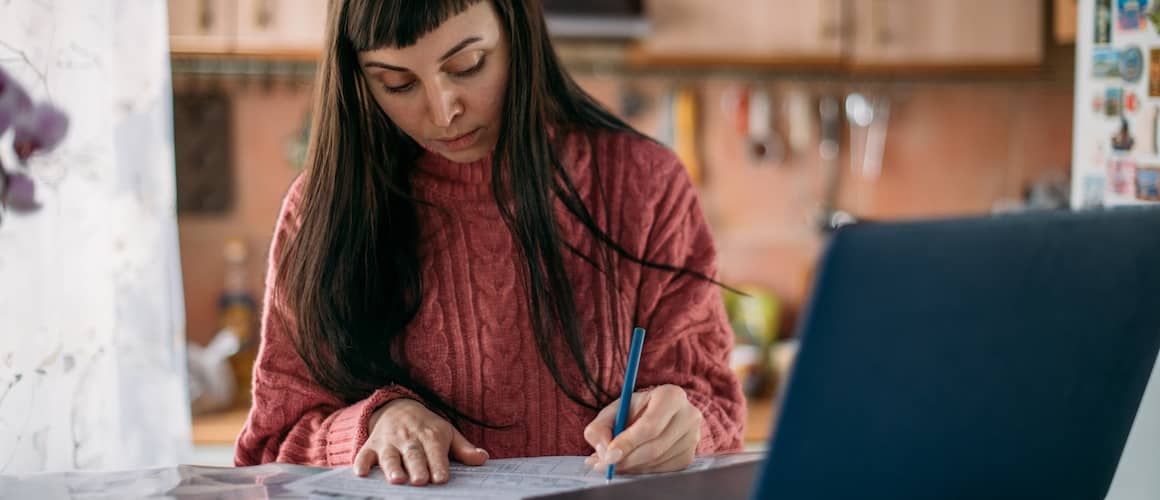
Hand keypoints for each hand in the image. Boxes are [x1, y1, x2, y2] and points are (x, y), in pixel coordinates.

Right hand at [353, 399, 488, 484]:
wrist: (397, 407)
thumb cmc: (427, 427)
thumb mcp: (447, 433)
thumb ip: (464, 449)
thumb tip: (483, 458)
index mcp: (430, 435)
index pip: (435, 451)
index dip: (438, 465)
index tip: (441, 478)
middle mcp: (409, 438)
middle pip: (413, 454)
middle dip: (417, 467)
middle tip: (420, 482)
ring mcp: (388, 441)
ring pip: (389, 455)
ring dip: (392, 467)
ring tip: (397, 480)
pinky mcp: (371, 445)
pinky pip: (364, 454)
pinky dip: (361, 463)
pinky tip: (361, 473)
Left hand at [582, 384, 701, 473]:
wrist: (656, 416)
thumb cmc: (633, 411)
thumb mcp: (613, 411)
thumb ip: (600, 427)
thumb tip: (604, 452)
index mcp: (671, 395)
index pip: (651, 425)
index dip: (628, 442)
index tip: (609, 453)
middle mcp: (689, 415)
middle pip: (655, 447)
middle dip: (626, 459)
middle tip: (605, 464)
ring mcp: (693, 438)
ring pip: (657, 461)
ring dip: (632, 466)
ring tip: (613, 462)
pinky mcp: (689, 456)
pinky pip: (663, 471)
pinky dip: (642, 470)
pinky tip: (632, 462)